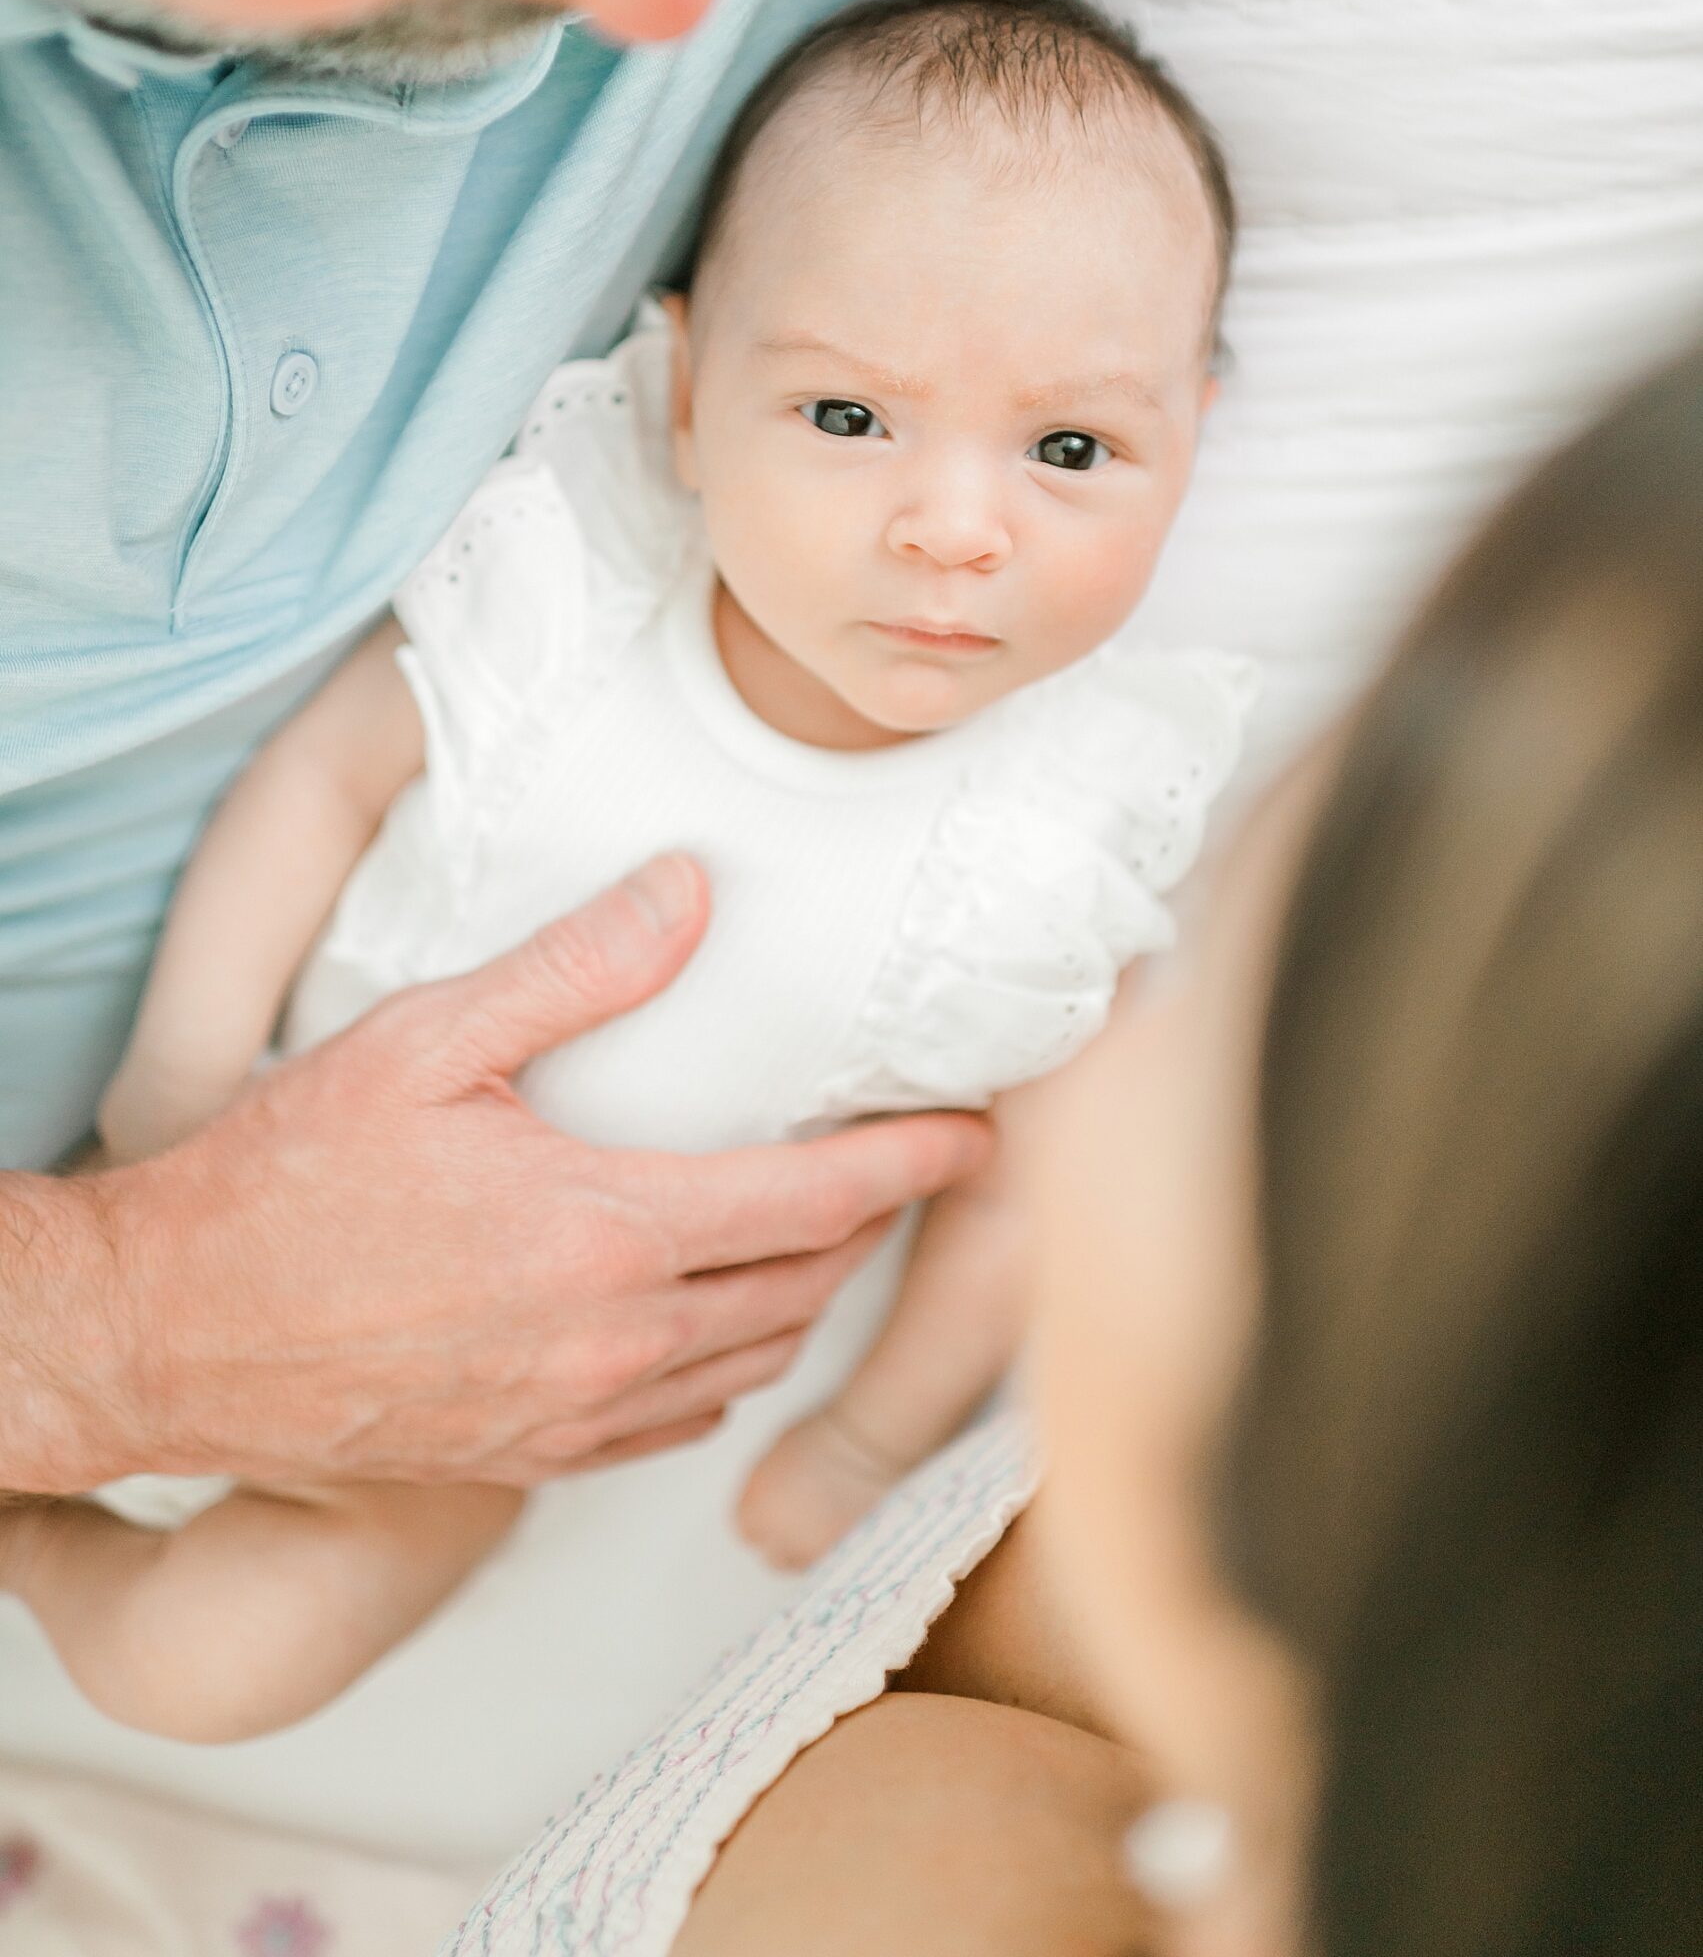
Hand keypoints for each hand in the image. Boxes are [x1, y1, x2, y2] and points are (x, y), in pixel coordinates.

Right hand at [0, 856, 989, 1493]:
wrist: (166, 1335)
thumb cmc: (283, 1183)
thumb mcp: (425, 1042)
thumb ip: (575, 970)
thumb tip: (690, 892)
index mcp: (604, 1234)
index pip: (812, 1204)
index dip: (910, 1166)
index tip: (976, 1136)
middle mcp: (610, 1344)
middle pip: (801, 1291)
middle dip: (874, 1228)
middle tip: (910, 1169)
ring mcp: (571, 1418)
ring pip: (749, 1366)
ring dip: (807, 1299)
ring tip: (827, 1233)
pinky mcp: (526, 1461)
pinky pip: (676, 1427)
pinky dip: (726, 1369)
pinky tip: (715, 1322)